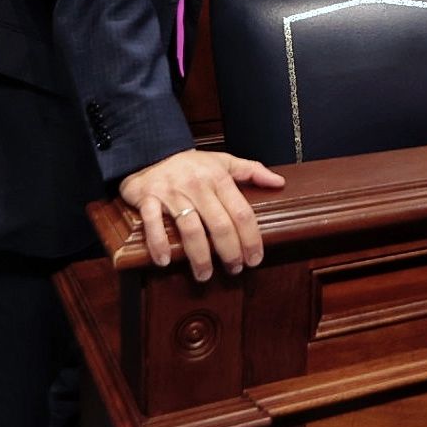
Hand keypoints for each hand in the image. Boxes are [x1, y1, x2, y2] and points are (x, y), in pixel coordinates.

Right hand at [119, 148, 285, 281]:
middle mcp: (197, 185)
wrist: (151, 151)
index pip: (241, 212)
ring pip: (190, 228)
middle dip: (230, 252)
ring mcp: (172, 191)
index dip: (251, 238)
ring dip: (199, 256)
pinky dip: (159, 242)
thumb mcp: (223, 161)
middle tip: (234, 270)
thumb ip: (252, 171)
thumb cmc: (191, 164)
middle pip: (220, 224)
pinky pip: (152, 222)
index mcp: (218, 178)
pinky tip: (165, 260)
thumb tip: (279, 183)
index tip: (255, 258)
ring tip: (204, 275)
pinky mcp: (147, 197)